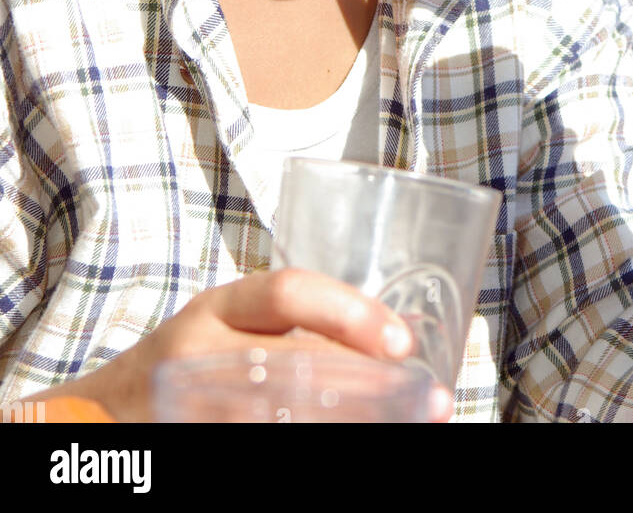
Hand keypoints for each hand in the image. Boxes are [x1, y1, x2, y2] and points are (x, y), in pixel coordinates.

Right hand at [29, 269, 453, 422]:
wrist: (94, 419)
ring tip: (404, 429)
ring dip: (351, 425)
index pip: (288, 292)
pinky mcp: (188, 440)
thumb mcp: (227, 330)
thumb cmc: (185, 368)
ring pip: (279, 417)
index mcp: (218, 307)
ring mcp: (188, 402)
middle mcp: (198, 349)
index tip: (403, 341)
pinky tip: (351, 448)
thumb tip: (397, 347)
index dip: (350, 313)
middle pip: (294, 366)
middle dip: (370, 388)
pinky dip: (308, 448)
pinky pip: (254, 442)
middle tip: (429, 403)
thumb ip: (293, 334)